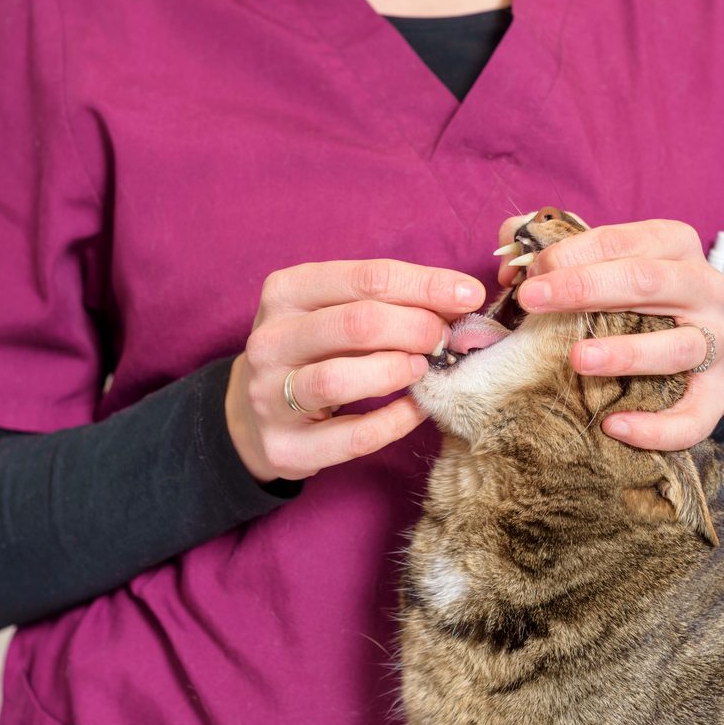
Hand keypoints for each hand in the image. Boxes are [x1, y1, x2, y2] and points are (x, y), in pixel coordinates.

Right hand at [226, 260, 484, 481]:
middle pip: (357, 324)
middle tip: (445, 338)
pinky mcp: (285, 446)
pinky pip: (352, 436)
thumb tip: (461, 298)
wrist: (254, 413)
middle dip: (416, 328)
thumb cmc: (313, 351)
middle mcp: (270, 340)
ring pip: (340, 378)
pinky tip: (416, 409)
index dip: (426, 285)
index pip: (366, 278)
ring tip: (423, 368)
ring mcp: (270, 395)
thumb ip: (388, 301)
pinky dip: (394, 422)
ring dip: (397, 371)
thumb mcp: (334, 312)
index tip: (469, 295)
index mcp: (285, 292)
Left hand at [496, 217, 723, 450]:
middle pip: (649, 281)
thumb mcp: (589, 263)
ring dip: (626, 353)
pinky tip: (615, 425)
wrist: (676, 341)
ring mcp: (717, 340)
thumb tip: (509, 261)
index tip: (529, 275)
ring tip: (578, 360)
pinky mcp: (718, 391)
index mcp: (673, 245)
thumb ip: (546, 251)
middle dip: (585, 288)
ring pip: (679, 346)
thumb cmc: (620, 296)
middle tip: (532, 300)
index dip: (572, 254)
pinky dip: (659, 426)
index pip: (623, 241)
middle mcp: (704, 287)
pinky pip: (698, 415)